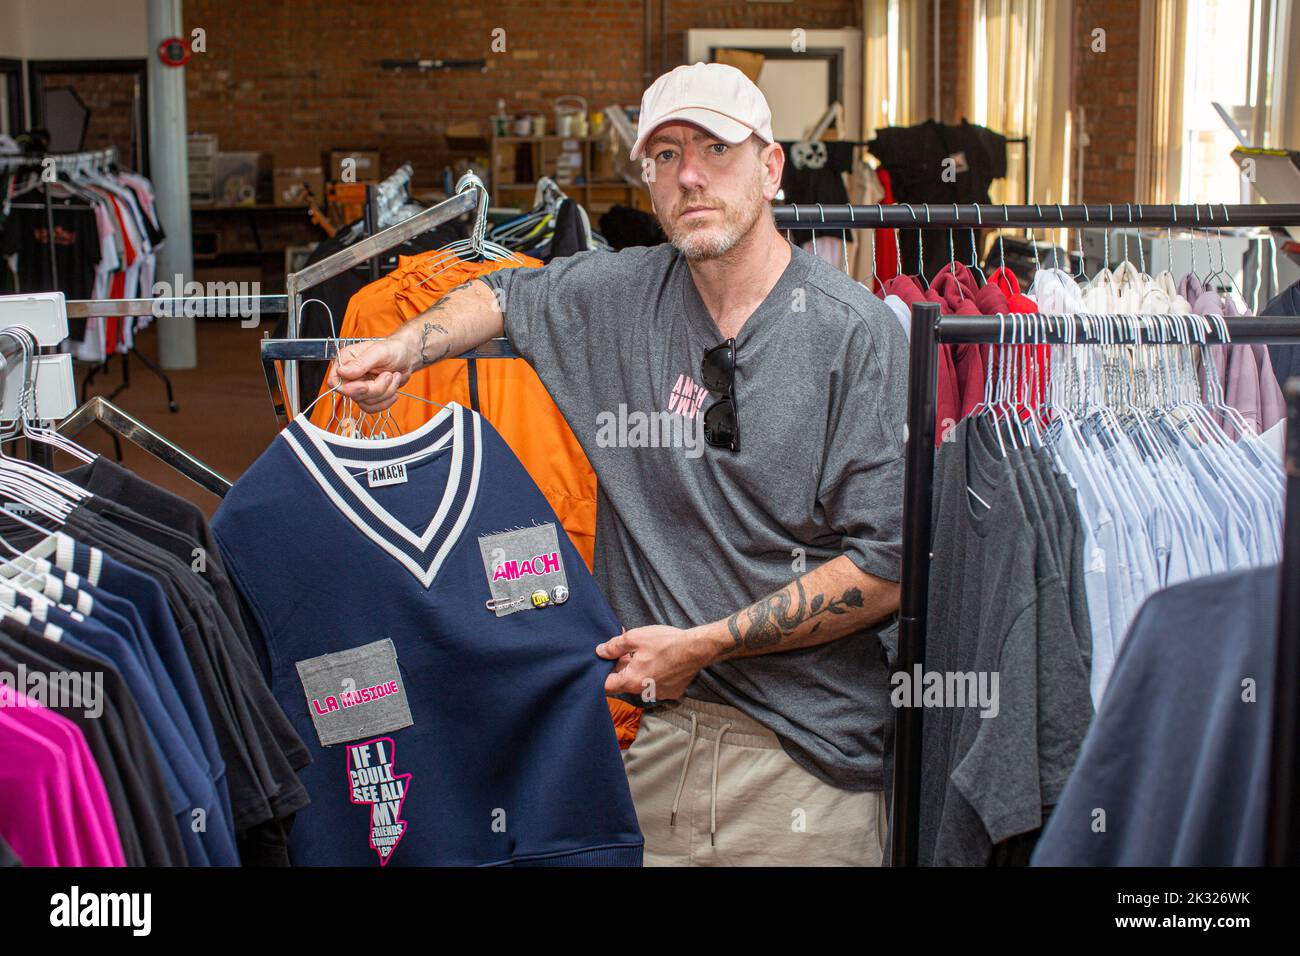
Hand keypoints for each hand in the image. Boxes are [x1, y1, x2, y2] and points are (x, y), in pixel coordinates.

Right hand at [325, 338, 413, 413]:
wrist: (407, 357)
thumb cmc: (393, 349)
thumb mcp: (378, 352)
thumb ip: (360, 363)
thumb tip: (341, 372)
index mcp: (347, 360)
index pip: (334, 381)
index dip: (348, 388)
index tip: (365, 386)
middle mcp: (350, 375)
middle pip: (353, 395)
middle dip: (375, 388)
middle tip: (388, 375)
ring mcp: (359, 386)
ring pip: (365, 403)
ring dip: (384, 393)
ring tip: (393, 377)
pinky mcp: (369, 395)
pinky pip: (371, 408)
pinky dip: (385, 401)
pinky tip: (393, 389)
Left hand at [596, 625, 711, 702]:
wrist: (696, 648)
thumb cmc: (666, 642)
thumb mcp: (635, 638)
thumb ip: (614, 646)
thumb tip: (600, 651)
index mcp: (632, 681)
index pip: (607, 686)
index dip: (603, 673)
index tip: (606, 662)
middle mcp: (644, 692)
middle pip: (624, 683)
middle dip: (622, 668)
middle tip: (626, 651)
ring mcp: (659, 694)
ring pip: (641, 684)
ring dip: (638, 671)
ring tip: (644, 654)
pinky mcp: (672, 692)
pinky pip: (656, 685)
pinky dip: (654, 675)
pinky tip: (659, 661)